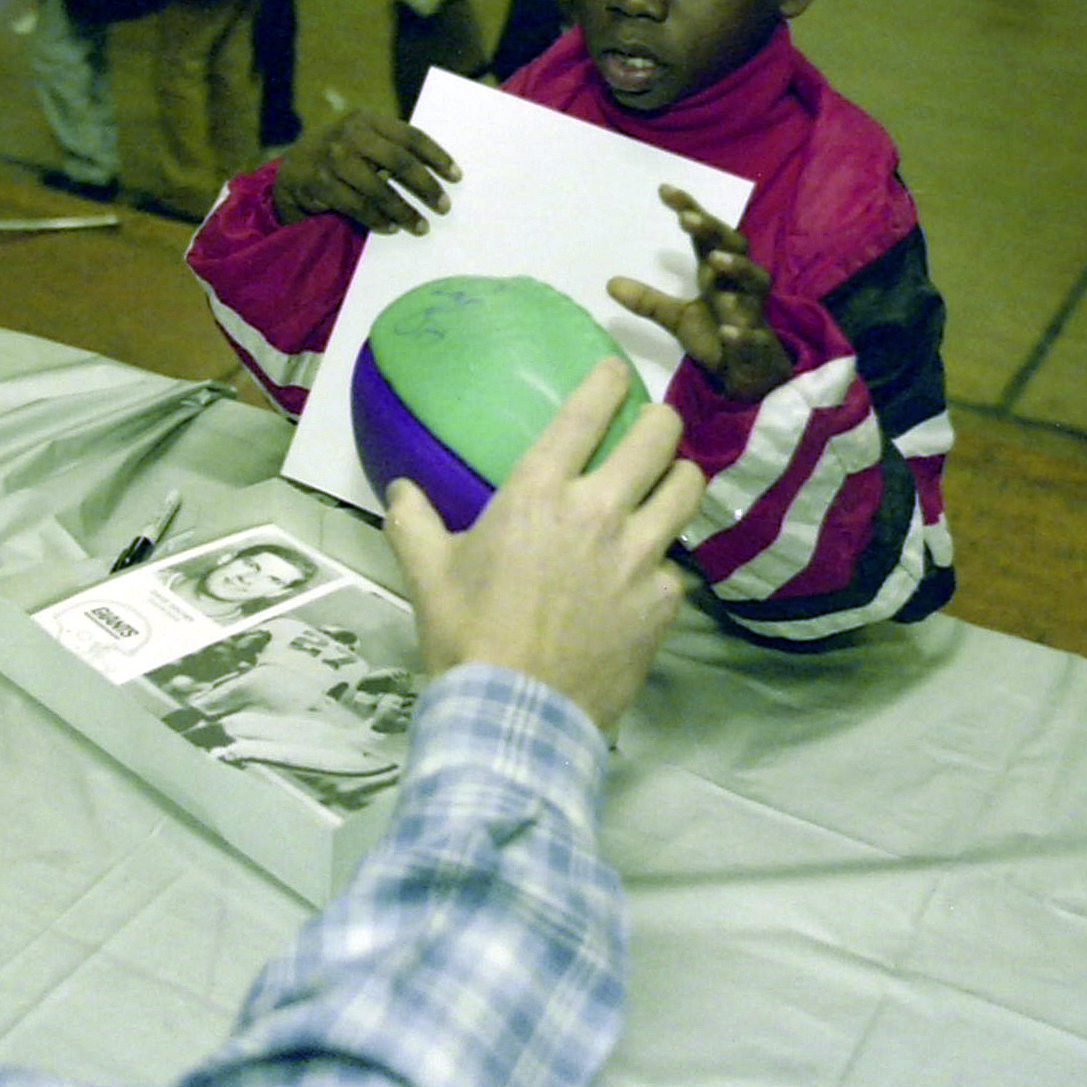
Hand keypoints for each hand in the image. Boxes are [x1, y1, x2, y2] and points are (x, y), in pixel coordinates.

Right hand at [270, 107, 459, 232]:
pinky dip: (378, 220)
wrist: (292, 170)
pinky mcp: (322, 184)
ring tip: (421, 226)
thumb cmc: (340, 155)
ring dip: (404, 212)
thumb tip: (436, 171)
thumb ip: (389, 146)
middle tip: (443, 207)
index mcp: (367, 118)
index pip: (411, 136)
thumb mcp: (361, 138)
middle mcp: (351, 134)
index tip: (456, 176)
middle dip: (426, 187)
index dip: (436, 157)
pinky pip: (359, 207)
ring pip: (379, 190)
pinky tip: (391, 228)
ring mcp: (334, 159)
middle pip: (399, 162)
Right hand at [384, 359, 700, 730]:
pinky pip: (676, 566)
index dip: (610, 381)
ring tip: (666, 486)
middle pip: (660, 435)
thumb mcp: (427, 574)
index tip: (617, 372)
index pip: (587, 412)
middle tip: (651, 428)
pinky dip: (662, 566)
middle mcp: (600, 511)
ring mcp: (640, 555)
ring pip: (687, 489)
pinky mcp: (663, 601)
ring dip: (677, 480)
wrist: (515, 714)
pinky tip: (644, 580)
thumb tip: (400, 489)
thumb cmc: (466, 636)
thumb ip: (412, 521)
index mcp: (539, 492)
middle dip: (660, 421)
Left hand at [608, 185, 794, 399]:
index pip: (707, 236)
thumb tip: (610, 283)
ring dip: (737, 270)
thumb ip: (649, 300)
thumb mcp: (678, 318)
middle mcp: (739, 287)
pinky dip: (743, 334)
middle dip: (713, 232)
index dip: (690, 211)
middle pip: (735, 249)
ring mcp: (752, 314)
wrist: (751, 375)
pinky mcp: (759, 346)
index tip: (665, 190)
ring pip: (754, 285)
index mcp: (719, 275)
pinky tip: (729, 331)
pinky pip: (754, 337)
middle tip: (687, 219)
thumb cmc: (718, 335)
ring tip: (716, 260)